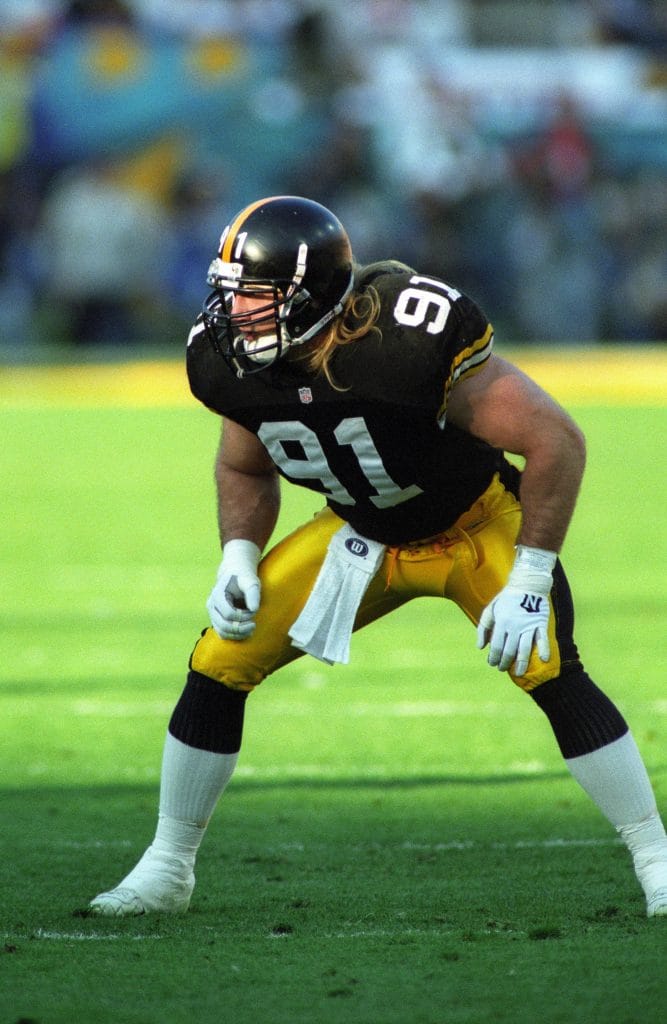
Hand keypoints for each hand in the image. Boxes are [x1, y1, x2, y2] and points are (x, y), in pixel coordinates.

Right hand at [206, 539, 260, 639]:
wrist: (235, 574)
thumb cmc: (244, 578)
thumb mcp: (251, 581)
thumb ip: (253, 593)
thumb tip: (254, 609)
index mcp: (217, 594)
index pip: (228, 613)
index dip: (243, 616)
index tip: (253, 611)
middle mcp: (211, 605)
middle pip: (223, 625)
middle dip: (241, 628)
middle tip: (254, 624)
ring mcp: (212, 614)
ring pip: (222, 632)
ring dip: (238, 634)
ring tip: (251, 629)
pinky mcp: (216, 619)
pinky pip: (223, 633)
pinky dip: (234, 636)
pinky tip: (246, 631)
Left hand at [476, 546, 555, 675]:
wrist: (527, 584)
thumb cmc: (506, 599)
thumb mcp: (490, 609)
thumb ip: (483, 628)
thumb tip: (481, 647)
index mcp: (501, 622)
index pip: (496, 646)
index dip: (494, 657)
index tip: (492, 663)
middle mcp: (515, 626)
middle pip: (509, 650)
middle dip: (505, 662)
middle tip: (502, 668)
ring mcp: (528, 625)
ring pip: (525, 648)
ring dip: (522, 663)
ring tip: (519, 673)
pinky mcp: (540, 623)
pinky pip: (543, 638)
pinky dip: (544, 649)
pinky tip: (543, 659)